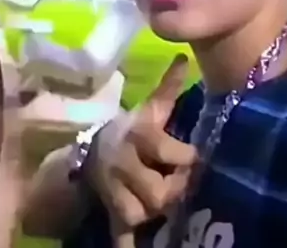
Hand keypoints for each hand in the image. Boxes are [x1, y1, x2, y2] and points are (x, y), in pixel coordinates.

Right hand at [87, 55, 197, 229]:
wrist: (91, 153)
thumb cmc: (130, 130)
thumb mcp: (149, 109)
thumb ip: (169, 88)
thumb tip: (184, 58)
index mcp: (138, 136)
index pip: (168, 152)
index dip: (186, 158)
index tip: (195, 157)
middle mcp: (124, 163)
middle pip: (158, 192)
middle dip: (173, 190)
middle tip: (181, 183)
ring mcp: (114, 191)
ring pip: (140, 213)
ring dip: (156, 214)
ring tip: (165, 201)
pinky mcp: (110, 212)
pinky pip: (118, 235)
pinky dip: (128, 245)